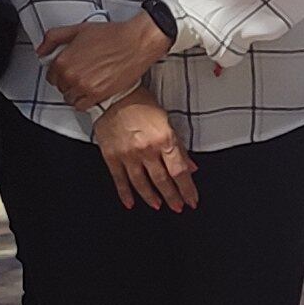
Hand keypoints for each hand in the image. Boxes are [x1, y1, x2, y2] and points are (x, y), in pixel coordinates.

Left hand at [39, 11, 171, 112]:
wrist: (137, 42)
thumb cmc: (113, 35)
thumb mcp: (79, 29)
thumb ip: (54, 37)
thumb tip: (41, 50)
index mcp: (63, 60)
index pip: (51, 75)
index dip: (60, 72)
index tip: (69, 69)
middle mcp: (71, 76)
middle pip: (61, 87)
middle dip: (68, 82)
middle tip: (81, 74)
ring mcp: (84, 87)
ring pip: (70, 98)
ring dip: (76, 93)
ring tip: (87, 84)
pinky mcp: (98, 95)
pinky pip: (81, 106)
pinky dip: (84, 101)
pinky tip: (91, 93)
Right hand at [94, 94, 196, 210]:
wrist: (114, 97)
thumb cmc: (142, 105)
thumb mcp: (167, 121)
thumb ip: (179, 147)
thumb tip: (191, 167)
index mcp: (164, 140)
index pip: (179, 171)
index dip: (187, 188)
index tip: (192, 199)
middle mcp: (146, 150)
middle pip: (162, 180)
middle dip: (172, 197)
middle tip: (178, 207)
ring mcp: (127, 155)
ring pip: (141, 183)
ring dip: (151, 198)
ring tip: (158, 206)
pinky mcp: (111, 157)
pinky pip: (119, 179)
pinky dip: (125, 193)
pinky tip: (131, 203)